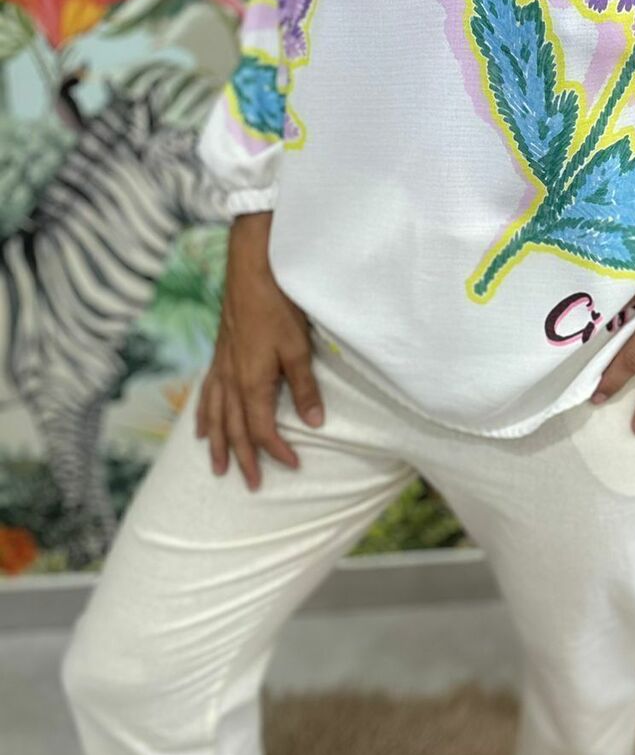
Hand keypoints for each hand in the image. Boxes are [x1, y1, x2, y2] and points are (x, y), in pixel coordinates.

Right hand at [195, 211, 324, 490]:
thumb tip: (315, 423)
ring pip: (215, 416)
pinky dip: (203, 416)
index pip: (263, 429)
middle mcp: (231, 380)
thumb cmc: (278, 306)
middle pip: (234, 430)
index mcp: (252, 382)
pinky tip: (200, 428)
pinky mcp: (219, 355)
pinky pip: (205, 395)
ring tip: (217, 468)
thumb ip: (305, 387)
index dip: (277, 450)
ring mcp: (221, 367)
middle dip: (244, 459)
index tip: (293, 465)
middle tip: (252, 484)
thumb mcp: (299, 348)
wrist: (251, 269)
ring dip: (218, 445)